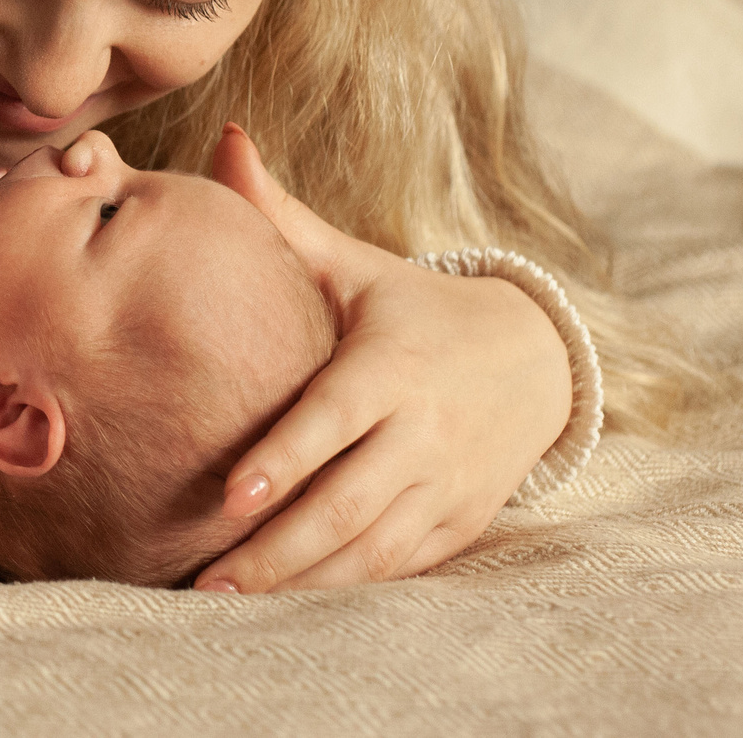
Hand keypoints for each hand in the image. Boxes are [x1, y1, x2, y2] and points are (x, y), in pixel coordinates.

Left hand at [192, 126, 572, 591]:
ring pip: (370, 550)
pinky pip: (397, 568)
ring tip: (226, 599)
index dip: (283, 462)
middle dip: (275, 549)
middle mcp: (423, 434)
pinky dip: (344, 590)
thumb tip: (224, 138)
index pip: (330, 422)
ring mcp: (445, 487)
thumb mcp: (356, 262)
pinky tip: (285, 604)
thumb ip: (281, 215)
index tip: (229, 497)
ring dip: (301, 582)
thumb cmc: (414, 308)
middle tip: (204, 580)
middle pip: (345, 504)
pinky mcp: (457, 525)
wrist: (537, 359)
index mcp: (391, 368)